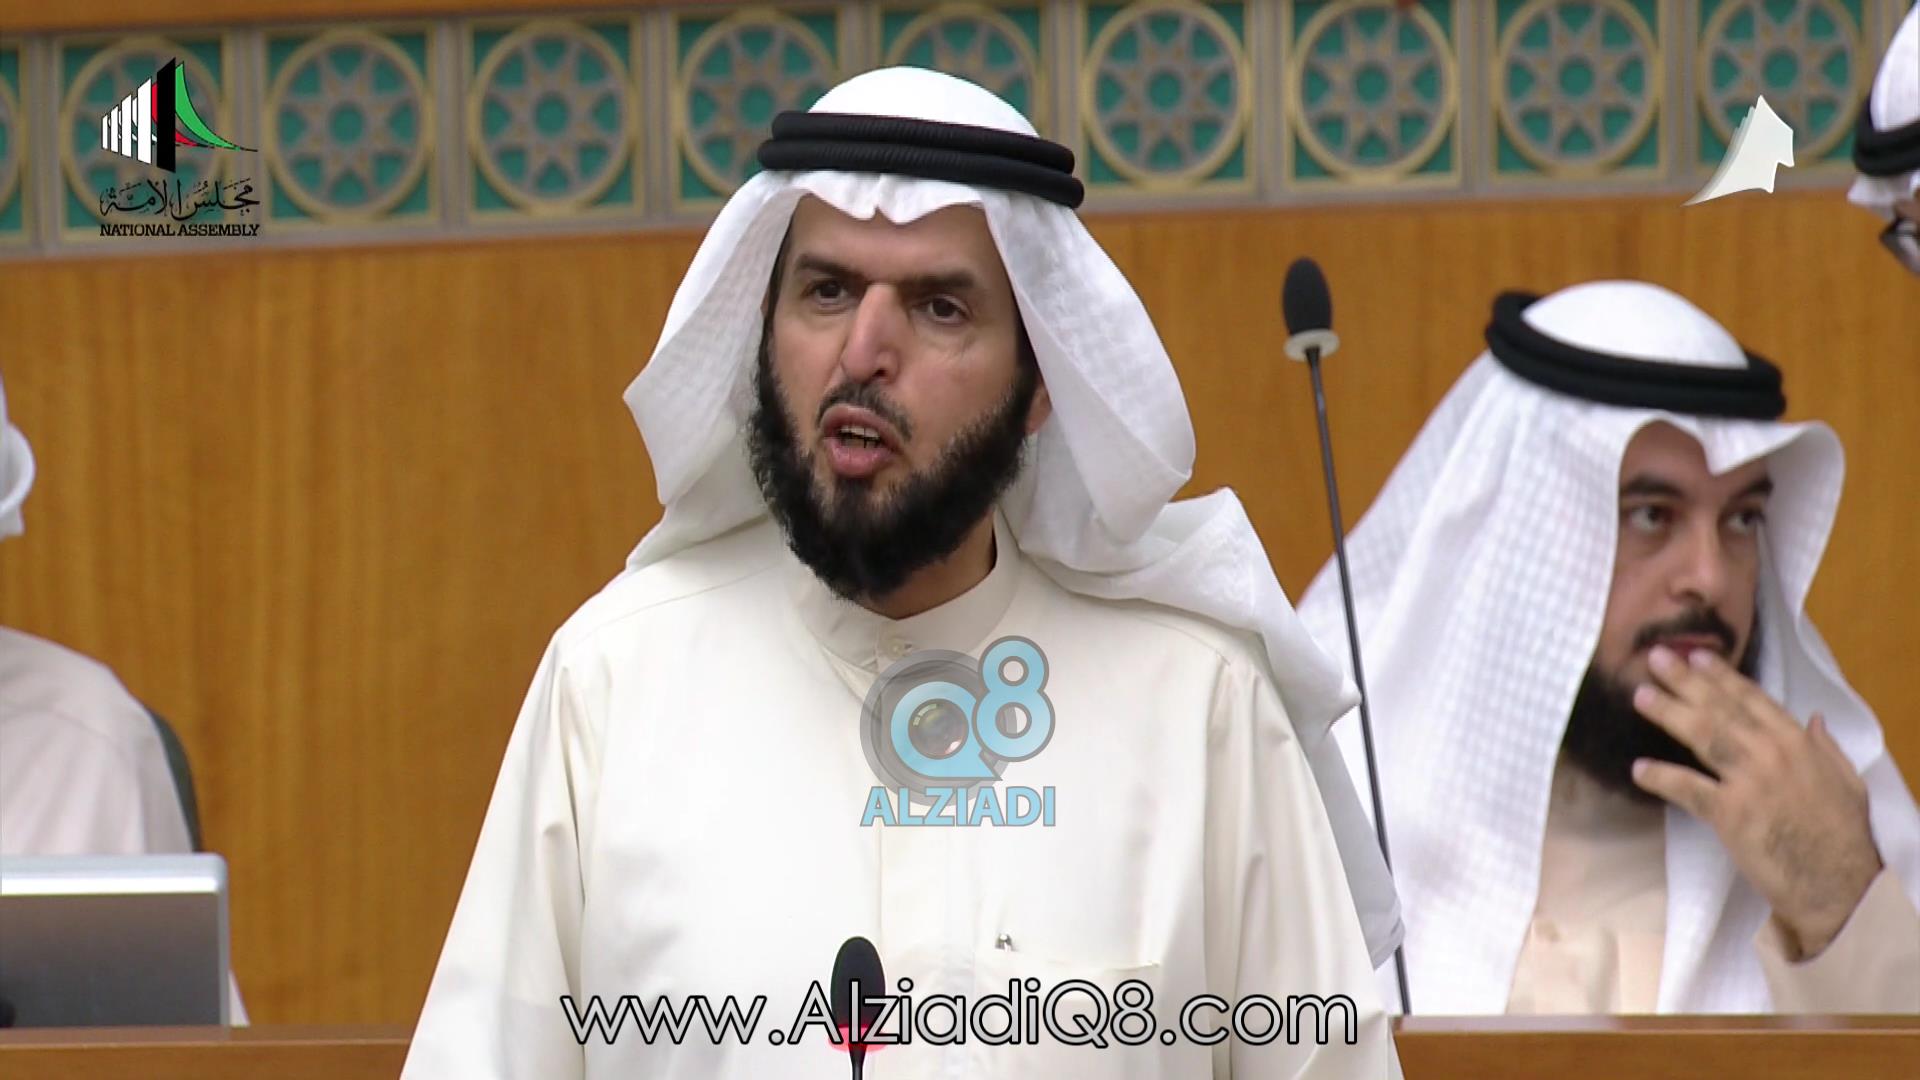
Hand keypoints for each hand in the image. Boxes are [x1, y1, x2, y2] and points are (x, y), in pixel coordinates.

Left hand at [1630, 645, 1882, 957]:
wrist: (1838, 883)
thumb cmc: (1844, 835)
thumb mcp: (1848, 781)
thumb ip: (1827, 746)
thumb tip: (1812, 717)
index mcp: (1799, 743)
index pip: (1754, 699)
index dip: (1722, 676)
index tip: (1697, 656)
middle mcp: (1772, 753)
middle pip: (1722, 709)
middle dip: (1686, 682)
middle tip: (1656, 658)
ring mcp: (1750, 782)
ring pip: (1704, 737)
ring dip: (1669, 714)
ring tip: (1640, 696)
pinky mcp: (1731, 814)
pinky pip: (1689, 790)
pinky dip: (1662, 778)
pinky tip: (1638, 768)